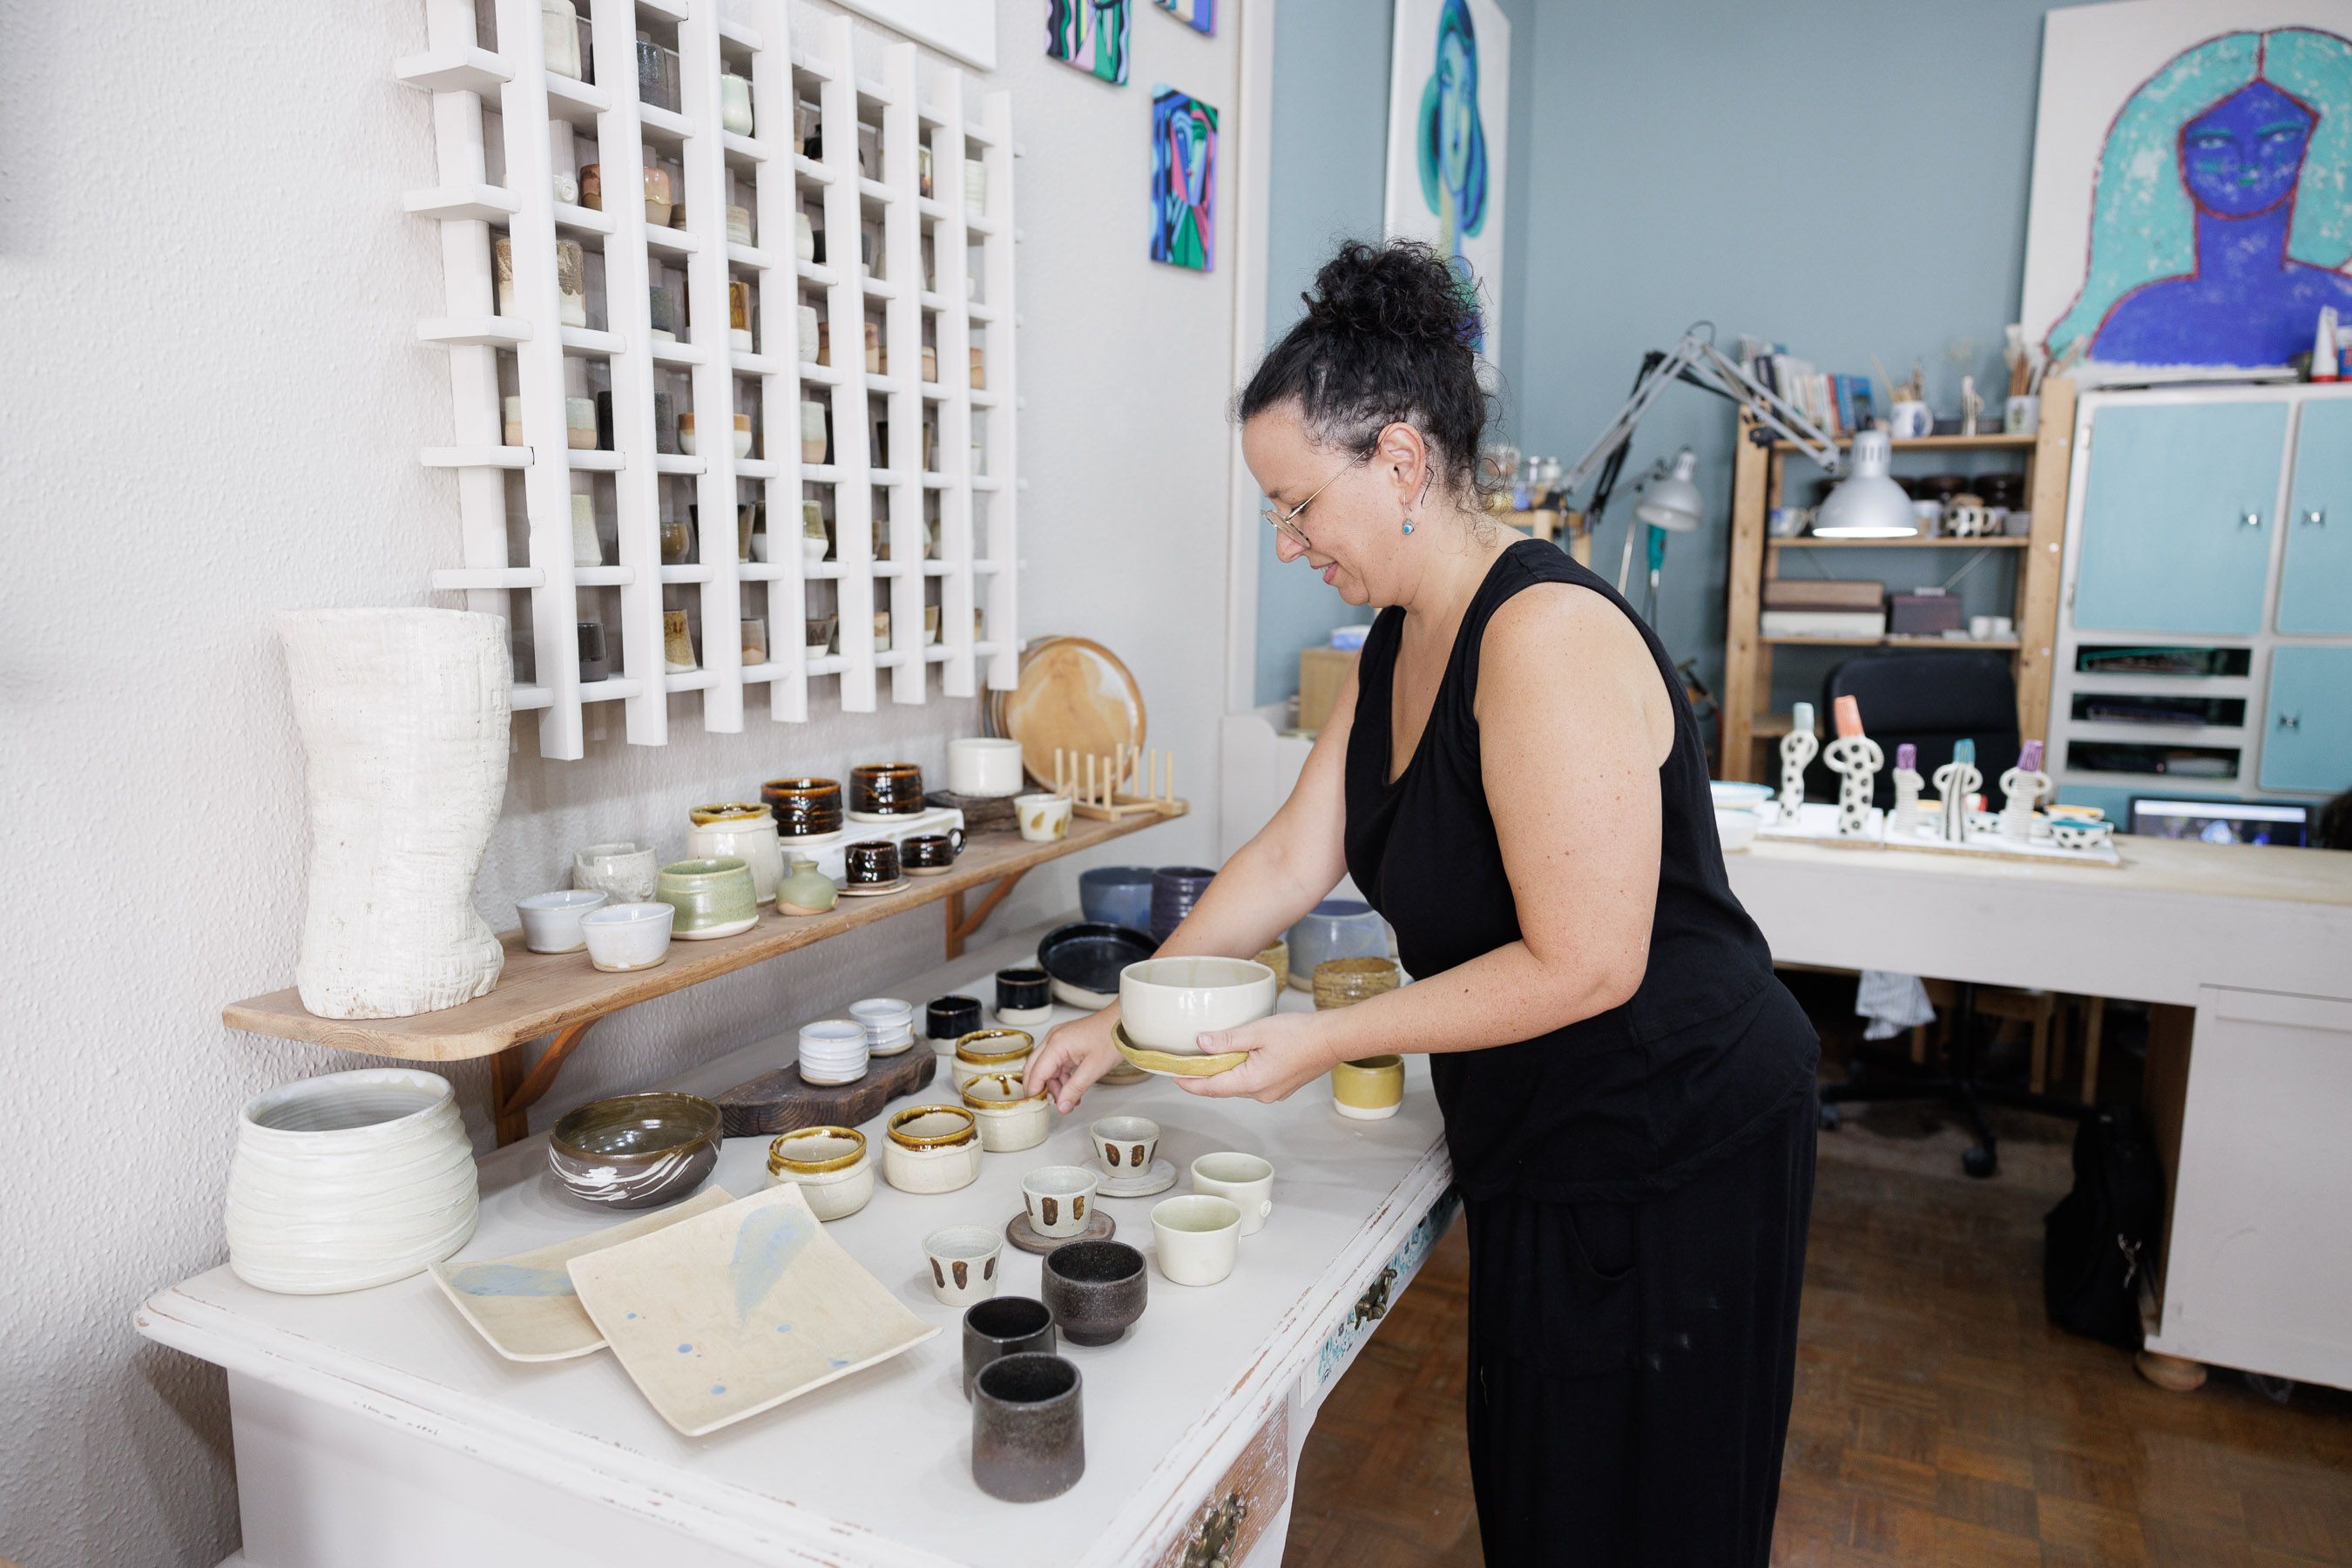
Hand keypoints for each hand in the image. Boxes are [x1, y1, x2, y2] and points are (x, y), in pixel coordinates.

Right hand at [1029, 1007, 1121, 1112]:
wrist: (1124, 1023)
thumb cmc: (1112, 1037)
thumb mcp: (1094, 1068)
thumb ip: (1075, 1089)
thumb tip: (1062, 1106)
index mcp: (1057, 1044)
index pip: (1036, 1072)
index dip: (1034, 1091)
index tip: (1036, 1106)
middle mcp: (1054, 1039)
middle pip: (1035, 1068)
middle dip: (1041, 1088)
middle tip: (1049, 1105)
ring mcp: (1059, 1040)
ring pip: (1046, 1067)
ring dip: (1054, 1085)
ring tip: (1070, 1100)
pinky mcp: (1067, 1043)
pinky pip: (1057, 1063)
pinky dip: (1062, 1078)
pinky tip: (1073, 1090)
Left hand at [1177, 1010, 1344, 1103]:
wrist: (1333, 1039)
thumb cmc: (1300, 1034)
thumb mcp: (1258, 1032)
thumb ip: (1228, 1039)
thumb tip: (1201, 1043)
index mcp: (1252, 1082)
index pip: (1211, 1088)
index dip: (1189, 1083)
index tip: (1173, 1076)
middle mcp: (1261, 1094)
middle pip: (1223, 1088)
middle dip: (1204, 1077)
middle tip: (1186, 1063)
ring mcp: (1273, 1093)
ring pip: (1238, 1085)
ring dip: (1223, 1074)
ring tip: (1209, 1057)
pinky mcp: (1281, 1087)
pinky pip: (1252, 1083)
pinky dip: (1240, 1072)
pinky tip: (1238, 1057)